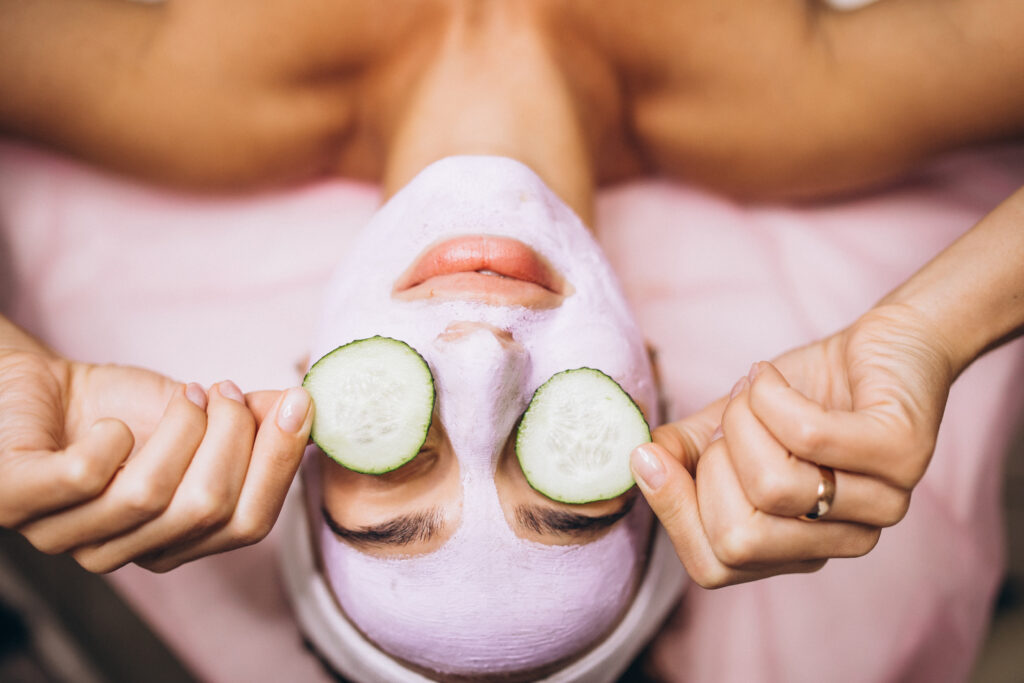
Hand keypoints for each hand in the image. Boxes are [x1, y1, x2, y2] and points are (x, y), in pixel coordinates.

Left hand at [0, 346, 312, 572]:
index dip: (278, 464)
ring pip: (147, 495)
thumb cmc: (117, 408)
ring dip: (180, 428)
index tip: (297, 405)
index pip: (248, 526)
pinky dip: (109, 441)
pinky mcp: (14, 500)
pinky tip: (112, 423)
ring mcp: (65, 534)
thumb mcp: (200, 415)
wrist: (35, 386)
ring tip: (186, 392)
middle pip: (206, 509)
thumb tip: (308, 407)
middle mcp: (123, 551)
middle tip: (224, 390)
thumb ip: (253, 420)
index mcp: (175, 541)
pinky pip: (81, 479)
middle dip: (231, 436)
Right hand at [631, 304, 952, 586]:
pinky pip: (809, 436)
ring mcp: (882, 504)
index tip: (650, 457)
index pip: (715, 567)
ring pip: (774, 487)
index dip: (673, 513)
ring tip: (755, 389)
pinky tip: (768, 375)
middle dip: (713, 463)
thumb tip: (638, 464)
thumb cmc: (803, 389)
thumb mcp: (727, 425)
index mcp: (796, 547)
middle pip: (739, 538)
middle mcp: (843, 539)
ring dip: (744, 420)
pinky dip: (770, 396)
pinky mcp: (903, 454)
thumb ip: (683, 454)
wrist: (881, 341)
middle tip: (731, 419)